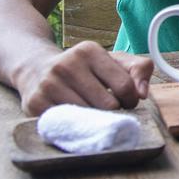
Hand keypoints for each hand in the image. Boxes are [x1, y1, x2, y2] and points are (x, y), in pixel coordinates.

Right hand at [15, 41, 152, 115]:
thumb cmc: (83, 68)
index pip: (125, 85)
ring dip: (95, 122)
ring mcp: (49, 84)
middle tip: (108, 109)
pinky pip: (67, 126)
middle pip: (108, 105)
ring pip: (88, 118)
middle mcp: (66, 65)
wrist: (35, 69)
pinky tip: (75, 118)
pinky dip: (76, 127)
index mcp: (89, 50)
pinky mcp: (35, 103)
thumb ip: (139, 68)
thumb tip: (142, 93)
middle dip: (114, 111)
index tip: (126, 101)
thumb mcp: (113, 60)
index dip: (131, 99)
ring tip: (92, 112)